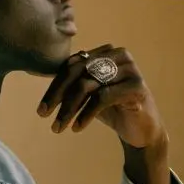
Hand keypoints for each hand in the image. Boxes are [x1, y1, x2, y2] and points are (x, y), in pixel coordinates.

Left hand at [37, 45, 165, 149]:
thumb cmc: (113, 110)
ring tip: (58, 127)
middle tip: (44, 116)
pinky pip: (102, 98)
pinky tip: (77, 128)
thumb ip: (73, 81)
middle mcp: (119, 55)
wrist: (142, 131)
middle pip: (78, 72)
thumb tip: (46, 72)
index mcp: (106, 52)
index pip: (73, 64)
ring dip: (69, 109)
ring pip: (87, 85)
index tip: (41, 109)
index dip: (54, 86)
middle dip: (58, 96)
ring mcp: (130, 69)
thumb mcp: (90, 93)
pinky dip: (86, 114)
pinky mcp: (136, 86)